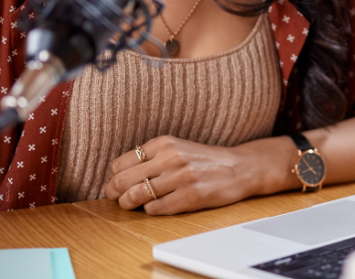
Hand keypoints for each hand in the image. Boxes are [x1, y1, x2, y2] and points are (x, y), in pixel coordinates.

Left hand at [103, 135, 295, 214]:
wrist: (240, 167)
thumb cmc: (205, 160)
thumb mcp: (177, 147)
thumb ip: (151, 157)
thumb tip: (118, 176)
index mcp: (164, 143)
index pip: (120, 163)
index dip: (114, 177)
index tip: (117, 183)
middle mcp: (171, 158)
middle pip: (122, 181)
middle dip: (114, 193)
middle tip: (118, 198)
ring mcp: (181, 178)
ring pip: (135, 197)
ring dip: (129, 204)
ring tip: (133, 205)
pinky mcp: (190, 197)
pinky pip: (154, 210)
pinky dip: (150, 211)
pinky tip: (158, 206)